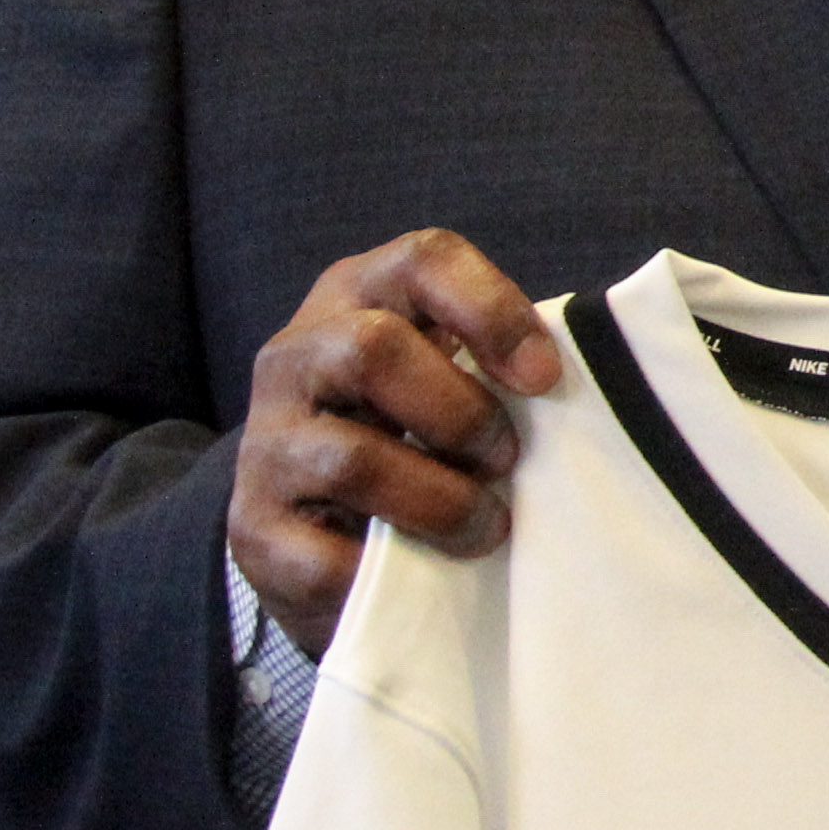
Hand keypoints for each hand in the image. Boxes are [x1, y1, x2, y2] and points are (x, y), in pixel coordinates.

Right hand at [230, 228, 563, 653]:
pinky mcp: (253, 530)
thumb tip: (575, 384)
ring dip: (441, 501)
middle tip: (506, 460)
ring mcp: (265, 444)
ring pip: (353, 458)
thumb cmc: (415, 437)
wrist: (318, 529)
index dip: (492, 310)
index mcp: (356, 297)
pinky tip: (418, 569)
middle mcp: (295, 356)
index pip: (423, 260)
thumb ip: (496, 367)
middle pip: (373, 348)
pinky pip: (326, 555)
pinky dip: (390, 568)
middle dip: (462, 412)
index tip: (544, 378)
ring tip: (483, 526)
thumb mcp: (449, 379)